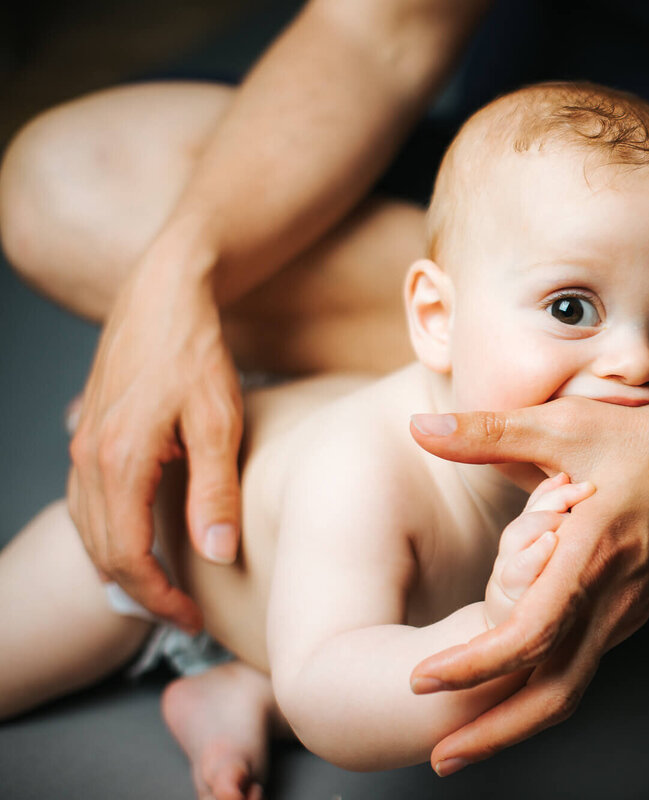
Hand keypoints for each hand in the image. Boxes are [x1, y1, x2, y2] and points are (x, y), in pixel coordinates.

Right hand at [67, 262, 242, 631]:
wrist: (164, 294)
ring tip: (164, 587)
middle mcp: (88, 459)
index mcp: (119, 463)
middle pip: (104, 551)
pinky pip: (87, 501)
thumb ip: (214, 492)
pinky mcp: (88, 432)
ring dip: (122, 564)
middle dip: (141, 590)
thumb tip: (215, 554)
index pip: (128, 558)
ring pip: (90, 528)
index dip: (160, 597)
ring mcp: (82, 444)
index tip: (193, 618)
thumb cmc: (197, 353)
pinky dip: (110, 531)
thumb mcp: (219, 423)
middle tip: (184, 614)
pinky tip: (137, 537)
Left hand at [408, 387, 648, 774]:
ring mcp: (628, 610)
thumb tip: (421, 428)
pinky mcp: (635, 609)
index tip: (421, 681)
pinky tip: (516, 688)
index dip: (472, 667)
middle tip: (441, 758)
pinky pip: (587, 662)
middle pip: (554, 693)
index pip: (529, 636)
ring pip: (572, 685)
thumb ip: (491, 433)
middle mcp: (613, 598)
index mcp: (592, 556)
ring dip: (519, 719)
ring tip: (466, 739)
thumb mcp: (570, 426)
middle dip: (495, 733)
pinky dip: (546, 689)